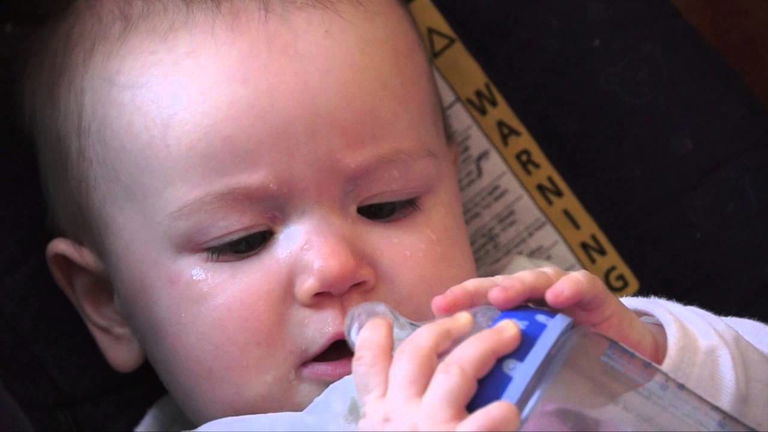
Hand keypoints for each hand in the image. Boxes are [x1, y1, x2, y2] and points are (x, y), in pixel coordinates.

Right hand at [352, 311, 520, 430]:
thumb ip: (393, 417)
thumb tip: (414, 393)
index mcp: (378, 418)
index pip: (367, 367)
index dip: (372, 338)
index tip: (382, 322)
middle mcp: (398, 418)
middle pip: (416, 355)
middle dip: (443, 329)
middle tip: (468, 319)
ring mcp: (428, 430)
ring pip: (456, 371)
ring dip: (485, 346)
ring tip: (510, 335)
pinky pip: (486, 421)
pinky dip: (502, 413)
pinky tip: (512, 410)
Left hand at [431, 267, 666, 363]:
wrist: (627, 360)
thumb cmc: (573, 363)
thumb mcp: (532, 367)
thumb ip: (504, 370)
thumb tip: (468, 391)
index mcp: (516, 313)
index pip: (482, 302)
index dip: (460, 302)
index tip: (436, 307)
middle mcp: (536, 298)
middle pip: (501, 286)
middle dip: (477, 290)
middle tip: (457, 300)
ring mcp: (564, 293)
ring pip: (535, 280)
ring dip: (518, 286)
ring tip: (502, 297)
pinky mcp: (595, 296)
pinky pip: (581, 285)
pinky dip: (569, 287)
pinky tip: (557, 296)